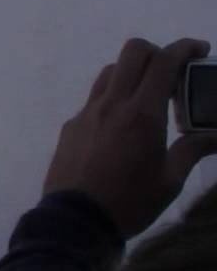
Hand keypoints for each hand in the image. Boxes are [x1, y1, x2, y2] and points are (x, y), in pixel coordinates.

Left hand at [44, 38, 216, 236]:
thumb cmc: (128, 203)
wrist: (74, 222)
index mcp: (142, 114)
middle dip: (157, 51)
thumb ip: (193, 150)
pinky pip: (93, 100)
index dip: (185, 48)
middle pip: (132, 53)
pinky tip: (120, 126)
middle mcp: (111, 105)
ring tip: (147, 97)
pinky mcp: (70, 128)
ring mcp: (86, 114)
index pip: (164, 61)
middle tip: (173, 72)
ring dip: (132, 73)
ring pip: (109, 73)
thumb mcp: (170, 180)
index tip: (200, 51)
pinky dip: (112, 99)